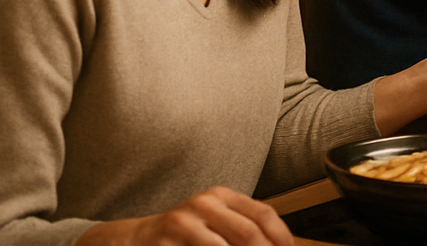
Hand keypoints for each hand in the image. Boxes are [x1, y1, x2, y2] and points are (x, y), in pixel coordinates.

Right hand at [93, 186, 292, 245]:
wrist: (135, 240)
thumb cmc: (184, 234)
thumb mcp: (214, 222)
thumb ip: (242, 229)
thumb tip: (280, 245)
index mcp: (222, 196)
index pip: (263, 214)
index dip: (281, 236)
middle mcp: (204, 203)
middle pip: (248, 233)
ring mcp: (184, 222)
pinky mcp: (167, 240)